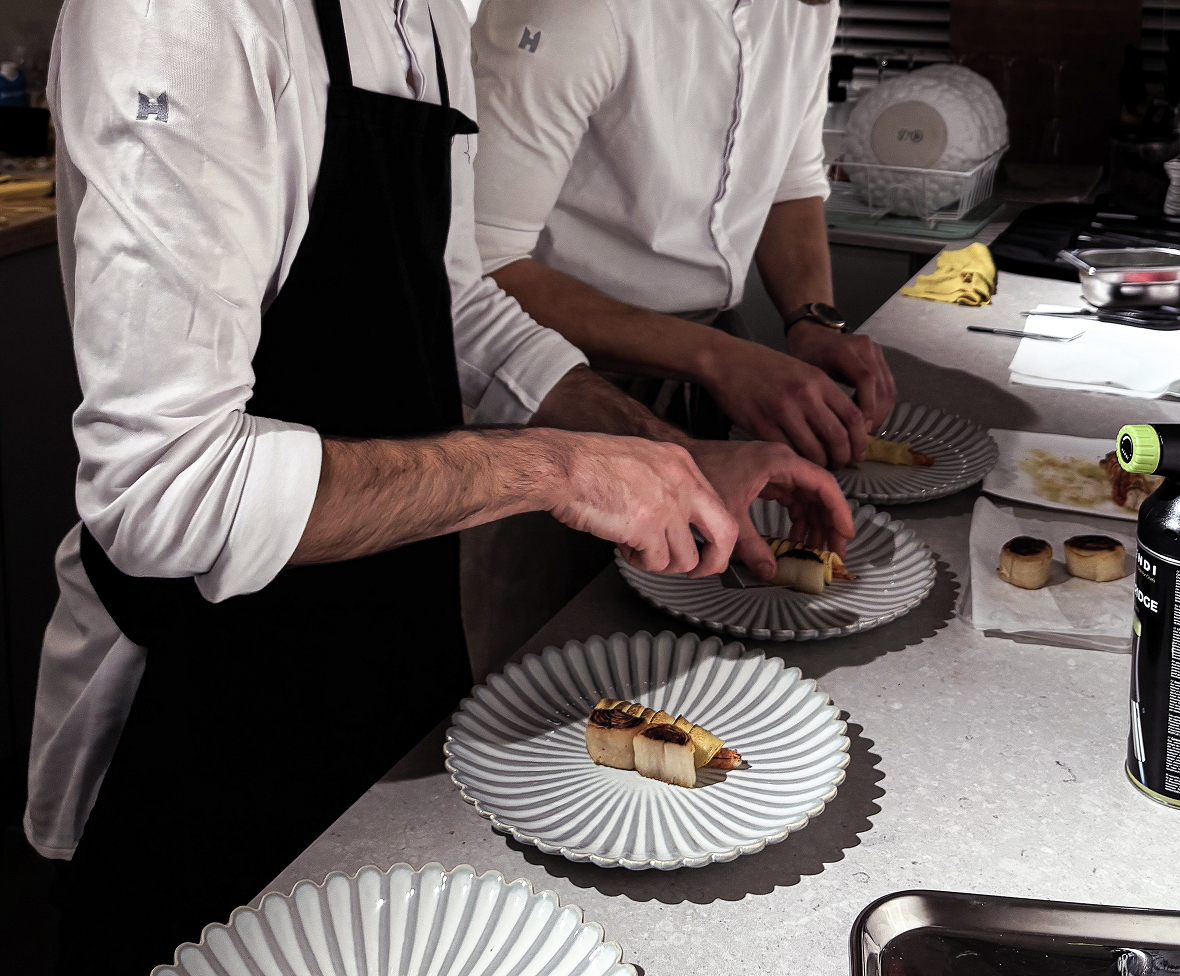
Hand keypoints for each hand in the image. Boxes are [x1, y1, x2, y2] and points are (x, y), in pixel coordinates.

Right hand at [542, 432, 738, 577]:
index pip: (716, 506)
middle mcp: (681, 483)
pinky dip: (639, 561)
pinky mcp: (647, 528)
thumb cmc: (587, 463)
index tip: (702, 547)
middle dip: (714, 561)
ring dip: (661, 563)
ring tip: (639, 550)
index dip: (710, 535)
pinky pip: (655, 562)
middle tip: (699, 571)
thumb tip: (672, 519)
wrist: (563, 466)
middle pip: (724, 533)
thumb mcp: (640, 459)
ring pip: (685, 558)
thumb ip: (663, 483)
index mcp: (680, 463)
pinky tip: (623, 546)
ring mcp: (667, 506)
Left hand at [687, 439, 853, 580]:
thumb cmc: (702, 473)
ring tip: (816, 550)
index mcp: (780, 461)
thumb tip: (770, 572)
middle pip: (819, 492)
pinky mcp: (764, 476)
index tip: (845, 535)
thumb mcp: (729, 515)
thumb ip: (751, 547)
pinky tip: (796, 538)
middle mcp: (782, 461)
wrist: (678, 459)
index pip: (824, 485)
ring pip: (806, 496)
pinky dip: (797, 517)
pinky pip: (791, 497)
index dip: (839, 511)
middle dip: (829, 522)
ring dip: (814, 522)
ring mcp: (774, 467)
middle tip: (834, 551)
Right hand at [702, 335, 866, 468]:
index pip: (854, 416)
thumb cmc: (763, 366)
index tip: (858, 452)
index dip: (860, 440)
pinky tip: (797, 461)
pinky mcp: (761, 424)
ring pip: (814, 449)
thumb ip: (821, 394)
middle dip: (843, 457)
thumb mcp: (801, 370)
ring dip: (820, 464)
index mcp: (818, 380)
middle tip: (840, 464)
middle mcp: (804, 395)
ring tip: (818, 466)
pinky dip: (796, 460)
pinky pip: (787, 450)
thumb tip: (842, 426)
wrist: (726, 360)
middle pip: (838, 437)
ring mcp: (782, 410)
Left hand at [785, 321, 895, 433]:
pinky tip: (868, 418)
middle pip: (881, 387)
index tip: (860, 429)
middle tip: (862, 436)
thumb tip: (826, 431)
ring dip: (880, 413)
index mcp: (844, 350)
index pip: (865, 380)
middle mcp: (865, 348)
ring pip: (888, 389)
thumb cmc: (805, 354)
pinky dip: (881, 405)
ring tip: (866, 430)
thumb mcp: (805, 373)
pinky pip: (887, 386)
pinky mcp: (880, 358)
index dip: (866, 406)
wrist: (813, 333)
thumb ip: (818, 396)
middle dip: (875, 415)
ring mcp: (875, 351)